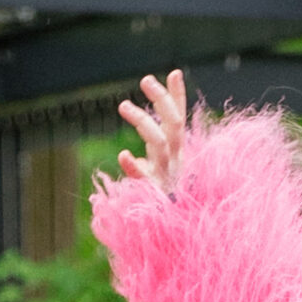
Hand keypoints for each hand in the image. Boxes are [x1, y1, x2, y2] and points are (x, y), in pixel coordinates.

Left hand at [117, 69, 185, 191]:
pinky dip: (135, 167)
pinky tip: (124, 155)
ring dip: (144, 122)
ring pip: (160, 142)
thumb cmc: (165, 198)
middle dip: (162, 100)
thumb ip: (150, 153)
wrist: (176, 229)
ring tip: (123, 105)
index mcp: (176, 152)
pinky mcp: (155, 191)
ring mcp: (166, 174)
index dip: (177, 96)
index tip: (173, 72)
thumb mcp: (158, 171)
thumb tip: (128, 152)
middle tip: (145, 79)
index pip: (179, 118)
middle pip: (173, 124)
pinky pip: (146, 178)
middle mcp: (175, 159)